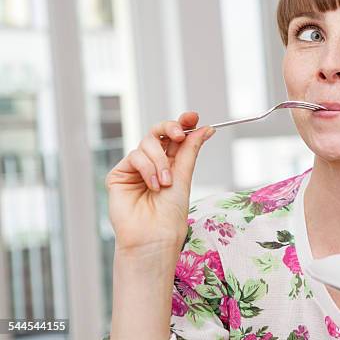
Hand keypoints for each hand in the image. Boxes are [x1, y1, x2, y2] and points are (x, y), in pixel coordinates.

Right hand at [106, 111, 215, 255]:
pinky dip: (147, 168)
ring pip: (147, 143)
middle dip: (170, 128)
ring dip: (159, 161)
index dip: (183, 123)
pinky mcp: (120, 174)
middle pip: (158, 133)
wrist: (154, 236)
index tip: (193, 116)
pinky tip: (153, 185)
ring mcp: (135, 168)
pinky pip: (134, 156)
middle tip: (179, 133)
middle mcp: (153, 164)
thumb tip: (206, 128)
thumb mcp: (184, 176)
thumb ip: (190, 150)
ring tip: (165, 183)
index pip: (175, 137)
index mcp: (171, 164)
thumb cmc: (170, 214)